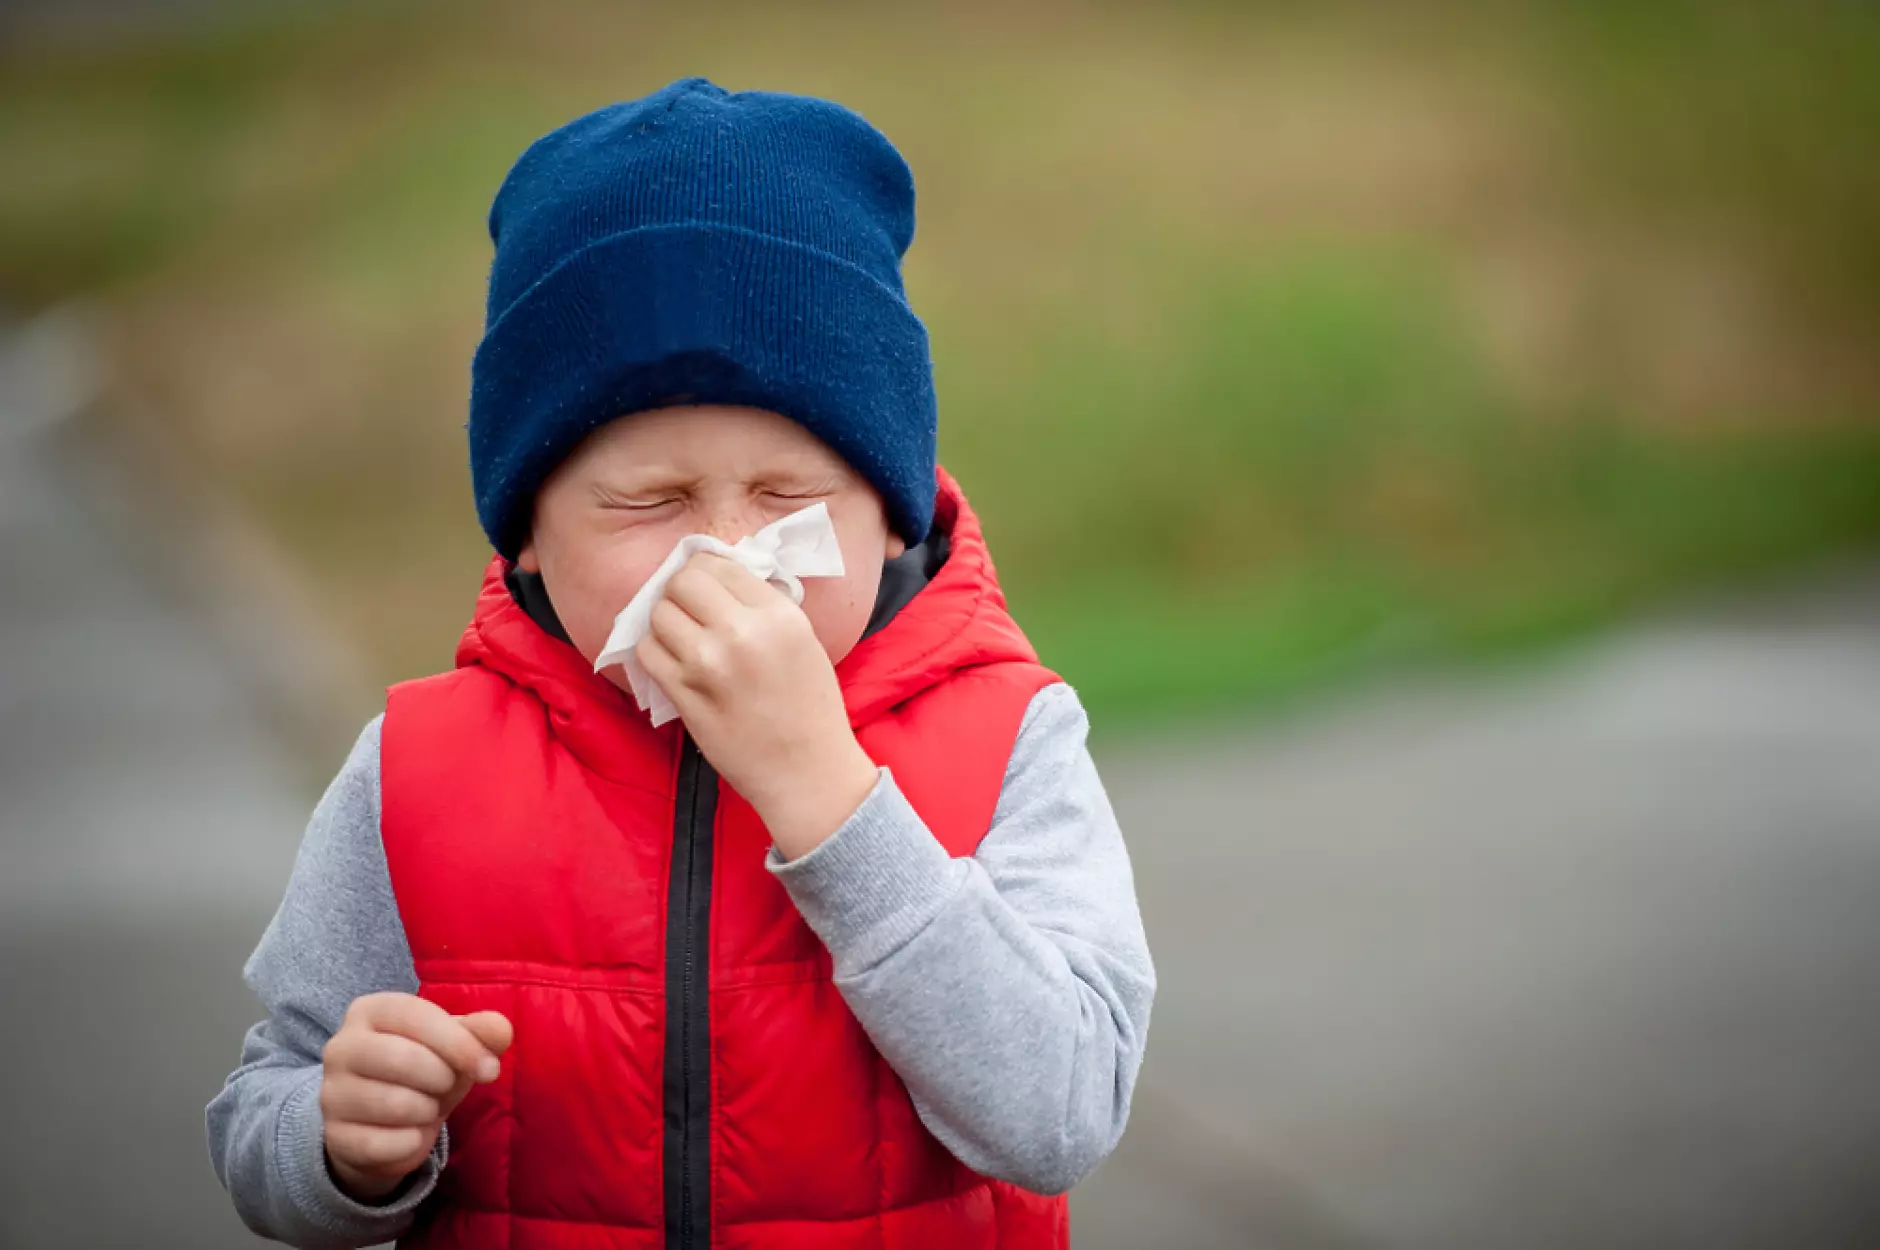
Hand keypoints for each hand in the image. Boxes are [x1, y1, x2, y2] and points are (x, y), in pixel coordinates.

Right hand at [320, 992, 512, 1201]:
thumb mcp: (455, 1045)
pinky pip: (384, 1144)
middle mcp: (341, 1047)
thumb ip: (480, 1032)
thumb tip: (501, 1030)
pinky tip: (411, 1134)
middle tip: (446, 1085)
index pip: (415, 1016)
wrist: (383, 1124)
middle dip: (441, 1078)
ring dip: (427, 1111)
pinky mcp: (335, 1137)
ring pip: (394, 1104)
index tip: (489, 1068)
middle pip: (402, 1059)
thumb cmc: (425, 1070)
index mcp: (370, 1011)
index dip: (458, 1042)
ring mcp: (331, 1093)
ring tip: (427, 1106)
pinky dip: (411, 1143)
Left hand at [636, 553, 877, 858]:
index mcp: (778, 615)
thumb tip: (716, 576)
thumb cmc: (811, 706)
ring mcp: (707, 665)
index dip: (707, 574)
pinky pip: (647, 653)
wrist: (807, 771)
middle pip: (682, 582)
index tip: (709, 590)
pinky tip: (674, 663)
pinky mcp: (683, 695)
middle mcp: (740, 632)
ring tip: (683, 639)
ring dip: (666, 623)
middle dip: (681, 593)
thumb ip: (762, 604)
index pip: (718, 564)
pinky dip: (655, 652)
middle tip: (692, 612)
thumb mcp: (803, 639)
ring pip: (658, 615)